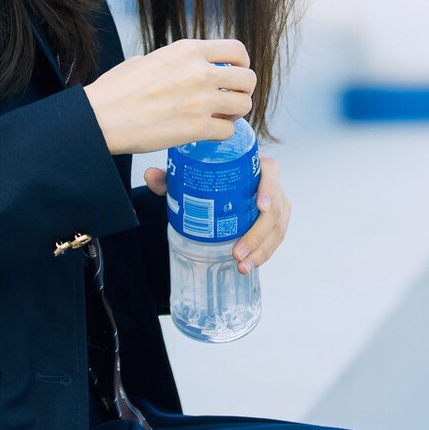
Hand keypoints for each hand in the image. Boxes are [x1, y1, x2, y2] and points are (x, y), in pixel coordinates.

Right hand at [84, 38, 256, 155]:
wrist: (100, 117)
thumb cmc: (116, 90)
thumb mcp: (146, 59)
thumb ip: (171, 61)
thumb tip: (175, 67)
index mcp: (188, 50)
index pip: (237, 49)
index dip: (242, 64)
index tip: (235, 74)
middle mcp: (200, 72)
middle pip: (248, 78)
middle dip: (242, 90)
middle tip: (229, 99)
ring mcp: (201, 100)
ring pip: (244, 105)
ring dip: (234, 113)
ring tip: (219, 117)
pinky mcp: (197, 128)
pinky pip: (228, 131)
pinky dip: (221, 134)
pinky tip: (206, 133)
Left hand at [143, 153, 289, 275]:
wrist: (223, 184)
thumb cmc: (210, 177)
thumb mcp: (190, 175)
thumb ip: (170, 176)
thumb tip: (150, 175)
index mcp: (254, 164)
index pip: (270, 171)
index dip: (269, 188)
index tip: (261, 206)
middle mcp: (270, 183)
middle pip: (276, 207)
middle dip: (258, 234)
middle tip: (237, 253)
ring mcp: (276, 202)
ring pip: (278, 227)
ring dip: (263, 249)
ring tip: (243, 265)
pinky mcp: (275, 221)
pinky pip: (276, 238)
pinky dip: (265, 252)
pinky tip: (251, 265)